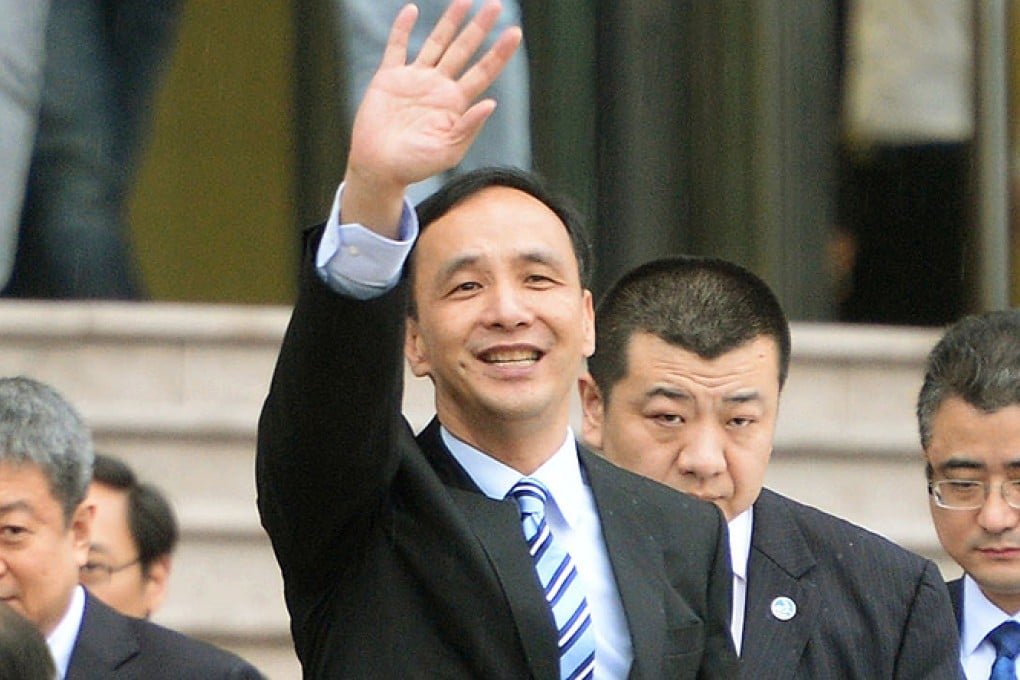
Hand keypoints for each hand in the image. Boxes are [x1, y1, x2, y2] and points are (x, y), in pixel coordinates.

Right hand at [342, 0, 521, 234]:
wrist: (378, 168)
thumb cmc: (414, 166)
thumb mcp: (448, 152)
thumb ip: (468, 128)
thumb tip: (491, 103)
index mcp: (455, 104)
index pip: (483, 72)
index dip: (499, 53)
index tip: (514, 33)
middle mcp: (438, 87)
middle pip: (463, 50)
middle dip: (479, 28)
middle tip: (496, 5)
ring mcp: (414, 80)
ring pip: (436, 43)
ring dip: (449, 22)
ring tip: (465, 0)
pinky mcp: (388, 78)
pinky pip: (396, 47)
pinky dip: (402, 29)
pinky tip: (411, 11)